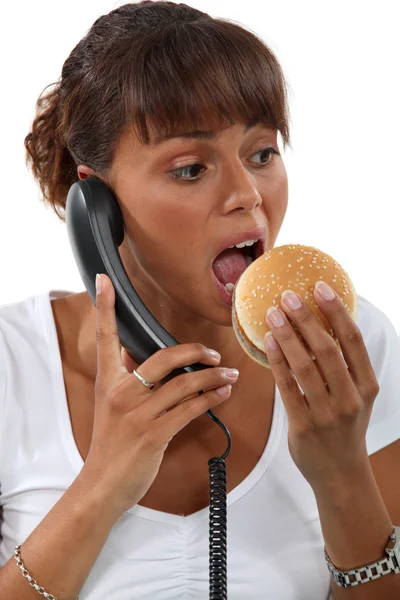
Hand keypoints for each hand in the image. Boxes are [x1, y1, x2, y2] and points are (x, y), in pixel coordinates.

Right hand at [82, 273, 238, 518]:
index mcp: (108, 381)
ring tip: (229, 375)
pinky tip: (222, 394)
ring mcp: (137, 413)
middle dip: (196, 351)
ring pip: (185, 384)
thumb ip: (123, 376)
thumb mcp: (110, 405)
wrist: (102, 484)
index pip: (106, 337)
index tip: (104, 280)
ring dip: (213, 377)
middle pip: (164, 357)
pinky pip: (190, 409)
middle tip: (215, 353)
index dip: (104, 307)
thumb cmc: (110, 443)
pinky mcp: (154, 434)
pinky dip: (211, 399)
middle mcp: (121, 392)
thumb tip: (130, 351)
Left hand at [263, 281, 378, 493]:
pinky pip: (286, 386)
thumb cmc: (346, 427)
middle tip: (287, 296)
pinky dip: (277, 360)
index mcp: (367, 385)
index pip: (353, 341)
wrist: (341, 473)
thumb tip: (323, 323)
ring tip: (273, 314)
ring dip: (287, 335)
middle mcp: (350, 398)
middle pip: (327, 349)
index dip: (337, 311)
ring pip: (304, 365)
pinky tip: (268, 342)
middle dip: (306, 318)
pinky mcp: (303, 424)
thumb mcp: (358, 396)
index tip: (320, 288)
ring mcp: (326, 412)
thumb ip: (345, 366)